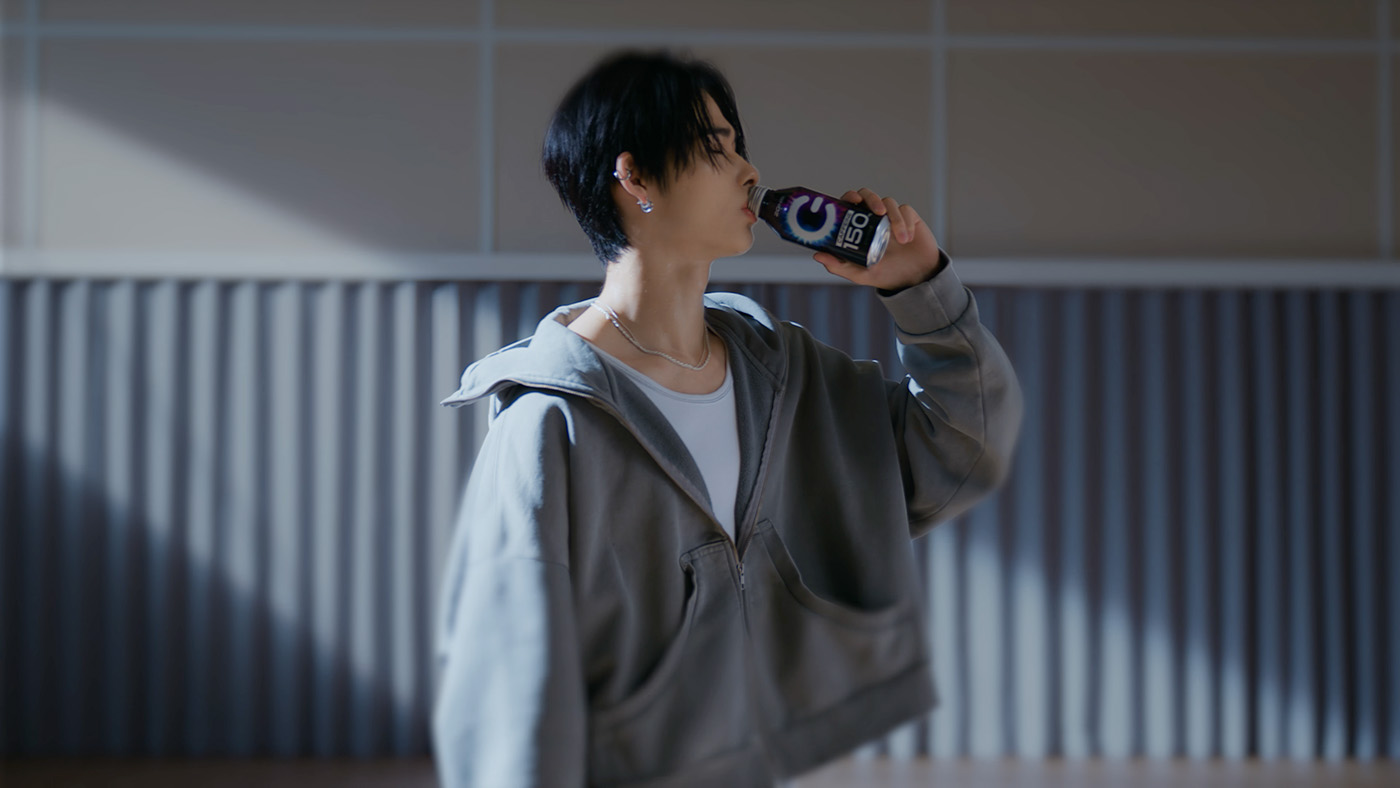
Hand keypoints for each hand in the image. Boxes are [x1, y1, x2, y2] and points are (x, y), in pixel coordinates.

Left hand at [812, 188, 943, 290]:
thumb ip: (839, 266)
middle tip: (878, 211)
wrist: (914, 280)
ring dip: (895, 218)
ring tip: (901, 239)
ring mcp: (892, 217)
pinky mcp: (910, 218)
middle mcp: (874, 218)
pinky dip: (906, 222)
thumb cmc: (885, 274)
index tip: (852, 200)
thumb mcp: (860, 274)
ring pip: (889, 202)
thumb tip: (816, 255)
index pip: (851, 204)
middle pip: (868, 196)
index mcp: (860, 227)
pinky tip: (908, 237)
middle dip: (871, 198)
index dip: (850, 197)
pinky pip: (906, 211)